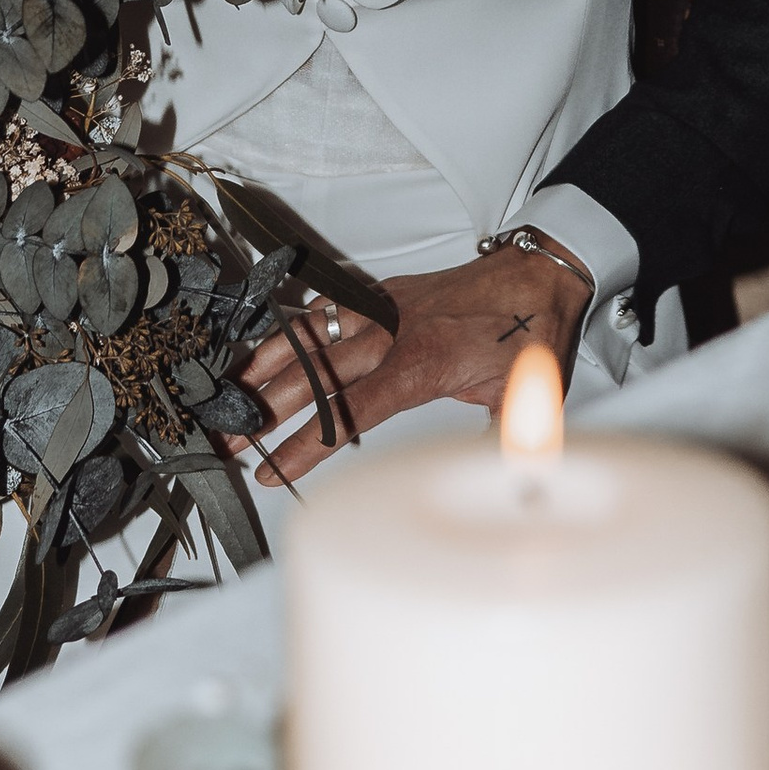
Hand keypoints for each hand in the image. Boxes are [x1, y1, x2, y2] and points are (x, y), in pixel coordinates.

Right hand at [233, 246, 586, 480]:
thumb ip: (492, 449)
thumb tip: (486, 497)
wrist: (542, 272)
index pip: (348, 414)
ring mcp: (383, 307)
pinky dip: (291, 328)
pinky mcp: (383, 292)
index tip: (271, 473)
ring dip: (265, 365)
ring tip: (226, 393)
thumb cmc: (531, 335)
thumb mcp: (519, 401)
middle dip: (263, 413)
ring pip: (309, 336)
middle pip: (312, 376)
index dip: (304, 446)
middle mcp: (391, 332)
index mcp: (420, 365)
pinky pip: (326, 309)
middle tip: (226, 443)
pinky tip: (265, 347)